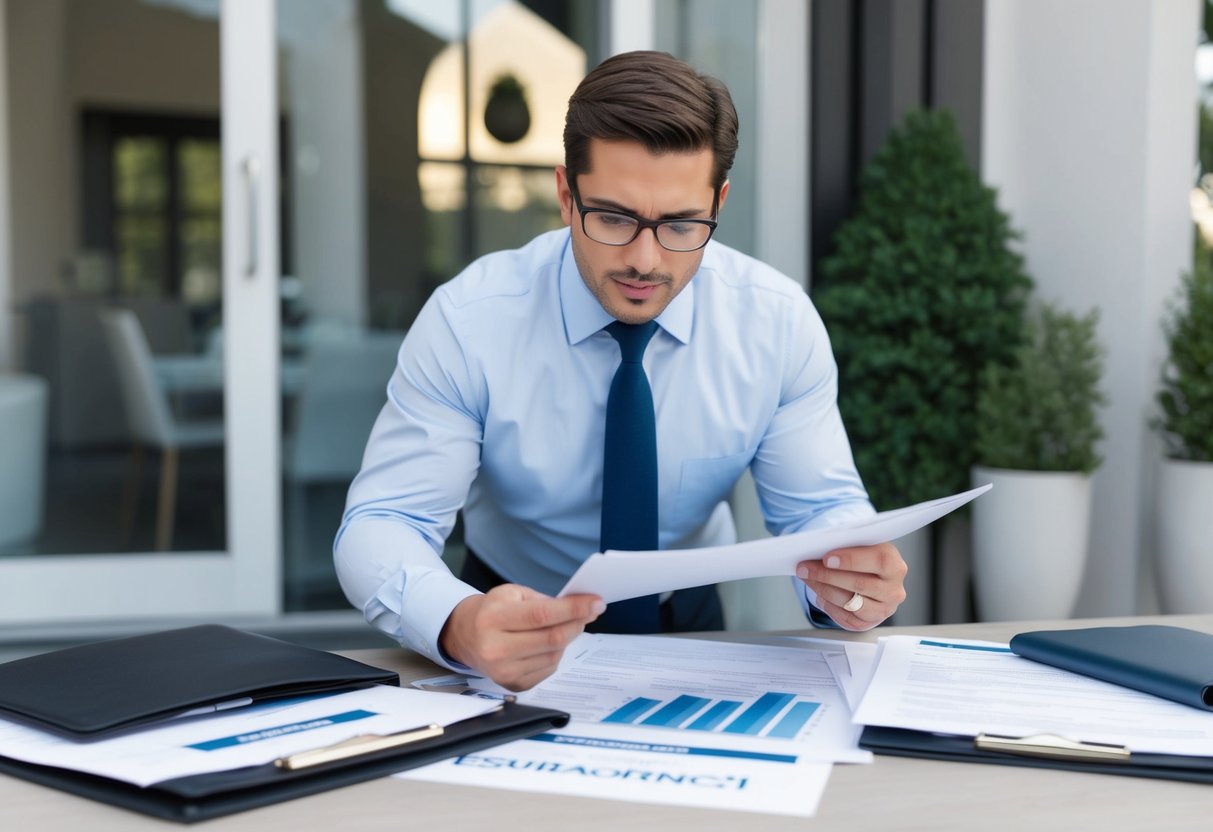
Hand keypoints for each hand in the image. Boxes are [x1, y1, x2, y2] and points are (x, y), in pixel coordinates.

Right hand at [439, 584, 604, 690]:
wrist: (466, 637)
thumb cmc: (493, 611)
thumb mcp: (511, 593)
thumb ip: (543, 600)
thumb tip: (580, 607)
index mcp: (493, 620)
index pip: (542, 615)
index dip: (573, 609)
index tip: (596, 603)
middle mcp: (496, 649)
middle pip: (552, 639)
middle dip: (578, 623)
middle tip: (592, 611)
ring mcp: (504, 671)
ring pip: (554, 655)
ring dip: (567, 638)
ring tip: (566, 624)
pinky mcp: (514, 684)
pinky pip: (548, 668)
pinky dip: (556, 653)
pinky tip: (549, 643)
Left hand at [795, 543, 906, 630]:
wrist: (871, 578)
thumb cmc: (863, 558)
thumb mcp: (861, 546)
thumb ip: (847, 545)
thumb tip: (818, 548)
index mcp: (894, 565)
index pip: (878, 561)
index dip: (851, 560)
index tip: (826, 558)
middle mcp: (894, 590)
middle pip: (860, 584)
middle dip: (827, 575)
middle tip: (805, 568)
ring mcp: (884, 609)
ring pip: (850, 602)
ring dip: (823, 589)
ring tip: (807, 578)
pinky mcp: (870, 622)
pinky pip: (846, 617)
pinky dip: (828, 605)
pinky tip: (818, 594)